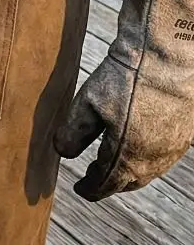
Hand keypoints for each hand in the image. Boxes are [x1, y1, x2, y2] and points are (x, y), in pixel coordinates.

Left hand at [54, 53, 193, 199]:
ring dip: (131, 174)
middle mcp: (154, 158)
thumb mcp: (88, 103)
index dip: (91, 189)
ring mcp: (174, 147)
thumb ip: (74, 132)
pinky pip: (165, 156)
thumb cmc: (127, 76)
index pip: (107, 183)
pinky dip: (149, 160)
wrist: (169, 55)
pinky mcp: (187, 132)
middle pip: (130, 181)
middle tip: (96, 181)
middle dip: (111, 184)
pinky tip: (141, 148)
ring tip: (115, 168)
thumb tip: (63, 153)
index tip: (80, 190)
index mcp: (128, 155)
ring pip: (151, 171)